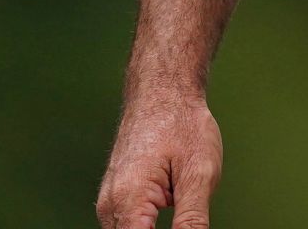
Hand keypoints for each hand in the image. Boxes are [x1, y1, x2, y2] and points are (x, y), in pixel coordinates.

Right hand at [96, 90, 221, 228]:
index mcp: (130, 201)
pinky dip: (147, 227)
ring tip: (179, 199)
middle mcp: (110, 205)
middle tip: (183, 205)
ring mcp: (109, 202)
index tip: (184, 225)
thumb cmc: (182, 124)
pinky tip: (170, 208)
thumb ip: (192, 222)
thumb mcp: (199, 175)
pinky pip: (128, 226)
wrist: (162, 92)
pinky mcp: (114, 199)